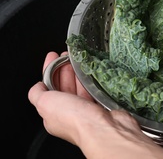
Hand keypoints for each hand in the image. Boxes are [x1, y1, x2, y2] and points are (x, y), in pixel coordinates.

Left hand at [28, 52, 162, 158]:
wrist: (105, 129)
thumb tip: (37, 86)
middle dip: (63, 68)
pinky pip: (95, 89)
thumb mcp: (45, 103)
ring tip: (80, 59)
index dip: (48, 70)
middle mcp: (70, 114)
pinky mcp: (102, 105)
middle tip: (67, 54)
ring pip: (80, 86)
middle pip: (64, 86)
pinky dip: (92, 79)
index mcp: (53, 115)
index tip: (52, 55)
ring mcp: (87, 110)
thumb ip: (37, 93)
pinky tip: (93, 70)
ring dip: (78, 72)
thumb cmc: (76, 119)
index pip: (47, 88)